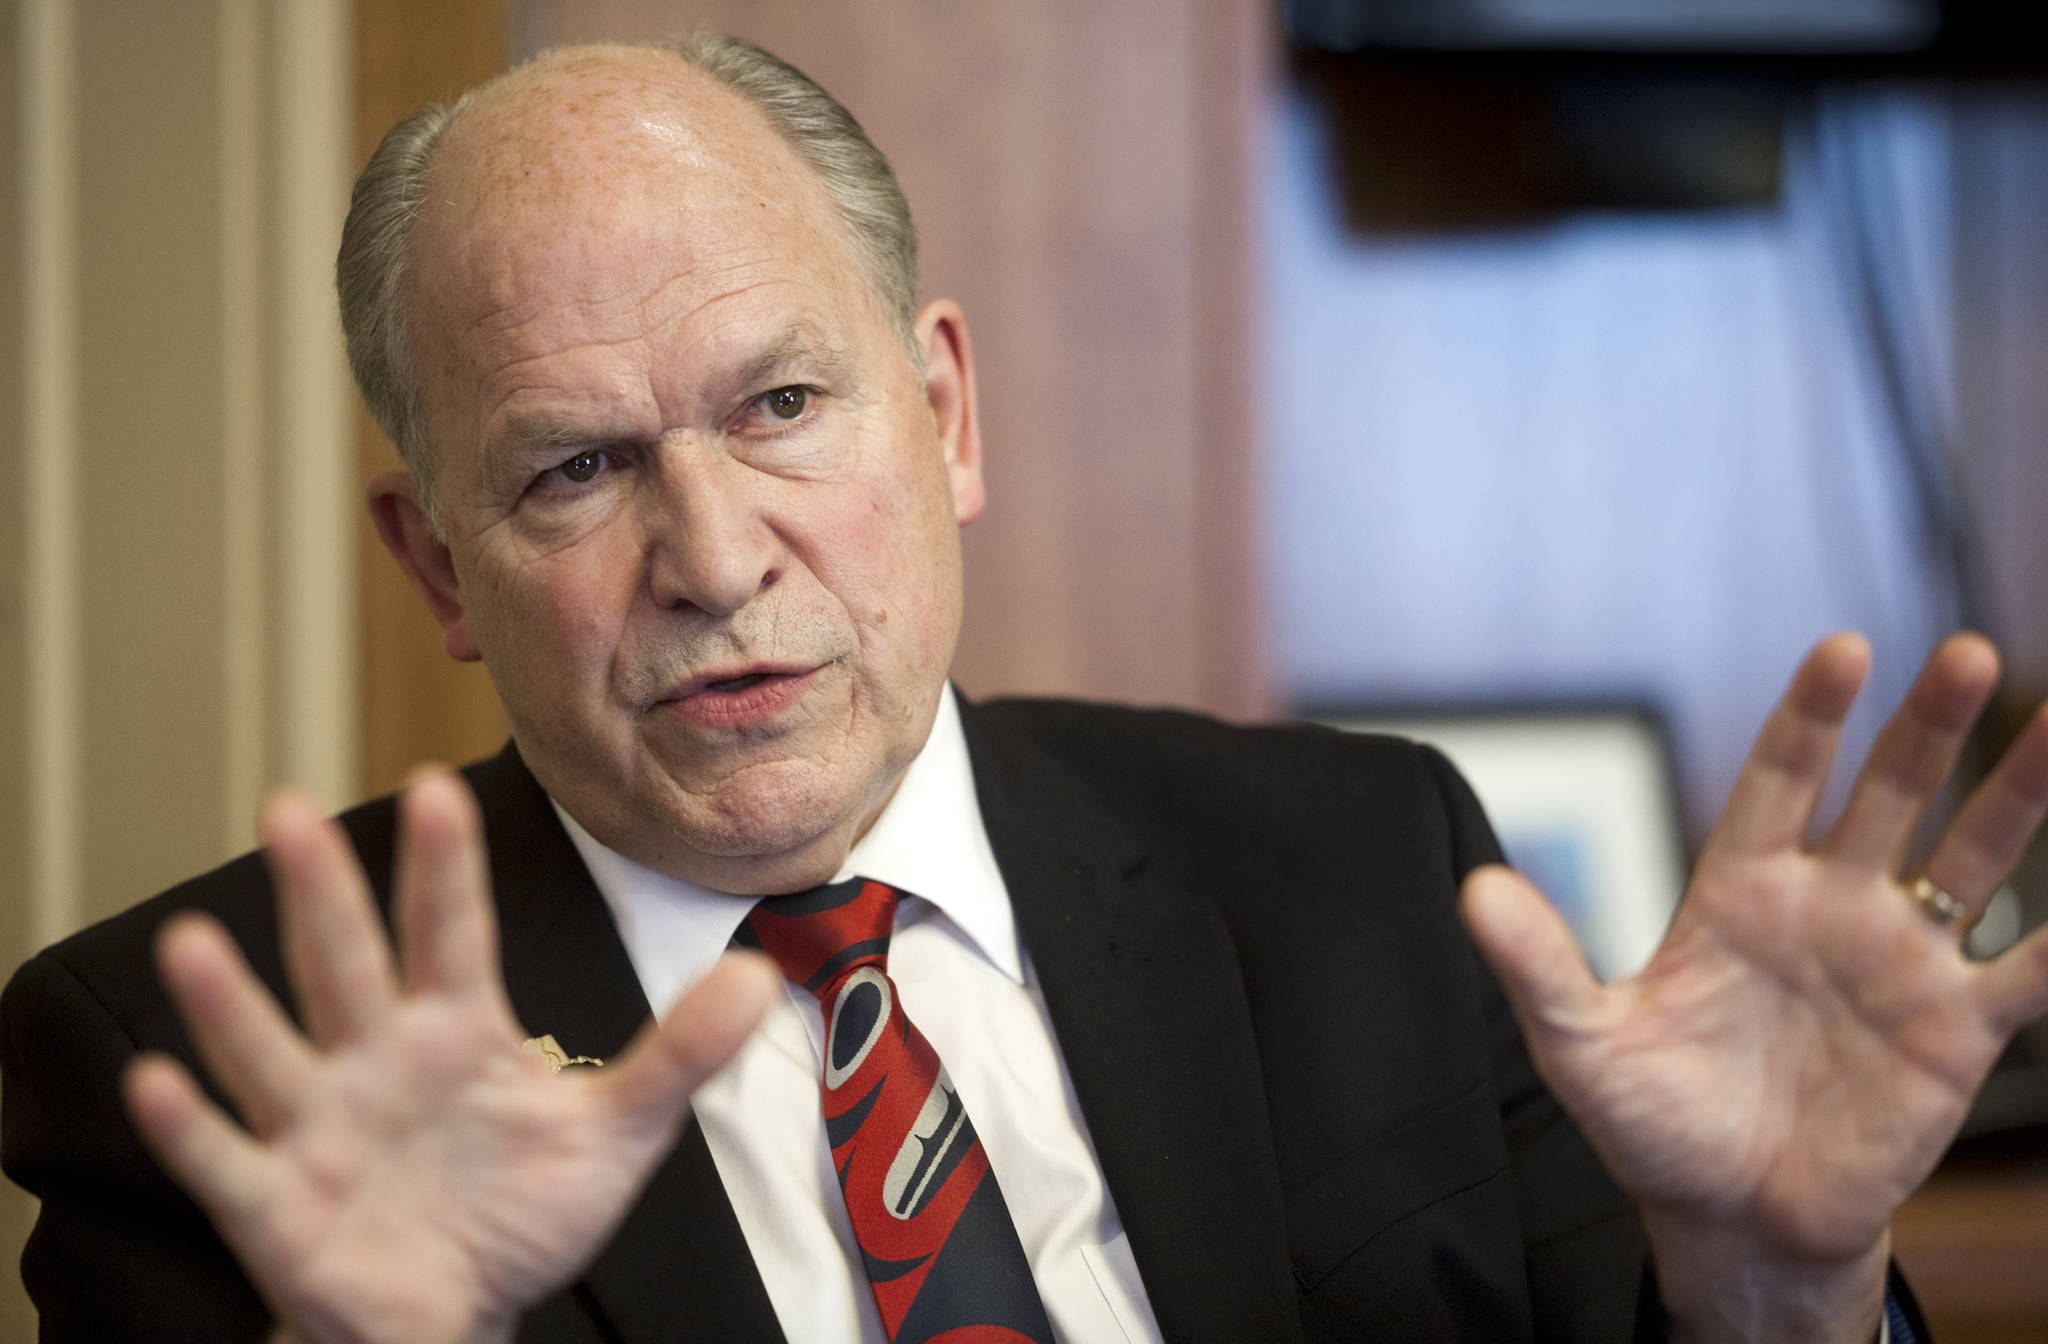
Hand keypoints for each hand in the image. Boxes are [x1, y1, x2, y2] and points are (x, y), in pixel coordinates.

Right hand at [121, 771, 780, 1343]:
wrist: (463, 1311)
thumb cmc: (522, 1206)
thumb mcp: (613, 1129)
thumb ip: (679, 1053)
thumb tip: (759, 975)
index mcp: (457, 1029)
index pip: (453, 932)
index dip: (445, 868)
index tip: (439, 788)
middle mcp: (377, 1060)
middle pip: (347, 966)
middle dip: (322, 894)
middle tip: (287, 810)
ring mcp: (320, 1128)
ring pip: (272, 1053)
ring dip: (230, 1003)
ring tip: (190, 941)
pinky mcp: (277, 1206)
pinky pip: (227, 1162)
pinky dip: (190, 1129)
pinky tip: (156, 1081)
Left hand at [1462, 632, 2047, 1342]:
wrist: (1729, 1219)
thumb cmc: (1654, 1120)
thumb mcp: (1581, 1041)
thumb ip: (1539, 963)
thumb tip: (1472, 890)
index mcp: (1739, 891)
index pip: (1780, 780)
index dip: (1811, 718)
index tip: (1843, 652)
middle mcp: (1828, 907)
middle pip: (1887, 795)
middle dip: (1926, 728)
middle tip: (1964, 656)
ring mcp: (1898, 961)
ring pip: (1970, 858)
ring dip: (2014, 795)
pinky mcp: (1954, 1032)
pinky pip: (2027, 970)